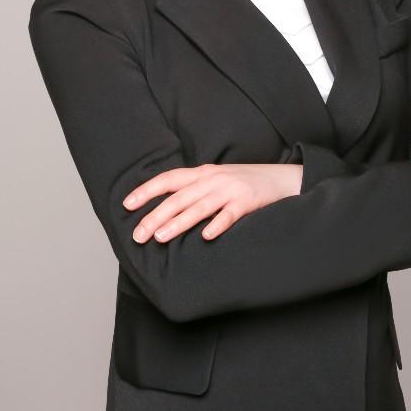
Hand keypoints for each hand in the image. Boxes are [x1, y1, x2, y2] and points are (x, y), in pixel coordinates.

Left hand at [123, 162, 302, 242]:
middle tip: (138, 234)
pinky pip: (230, 214)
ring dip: (178, 222)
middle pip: (178, 197)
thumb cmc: (244, 183)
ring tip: (160, 237)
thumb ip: (194, 190)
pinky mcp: (248, 201)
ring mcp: (231, 189)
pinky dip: (218, 225)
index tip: (127, 204)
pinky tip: (207, 237)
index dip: (146, 190)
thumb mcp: (216, 180)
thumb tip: (164, 207)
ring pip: (199, 207)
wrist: (282, 178)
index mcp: (202, 173)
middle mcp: (213, 179)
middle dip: (155, 216)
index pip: (168, 179)